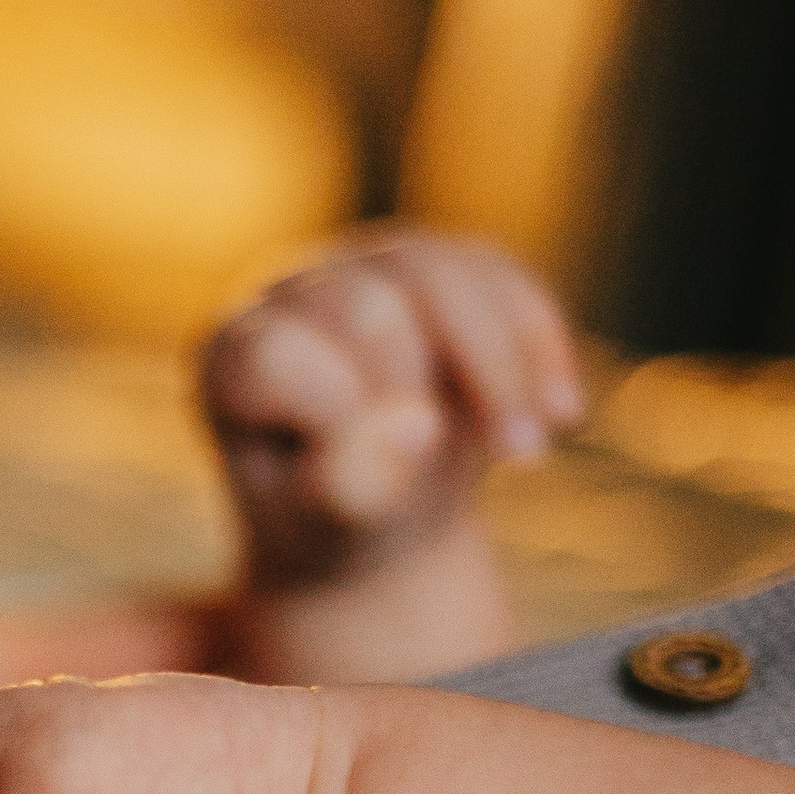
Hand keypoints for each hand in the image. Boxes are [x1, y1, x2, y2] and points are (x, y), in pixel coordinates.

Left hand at [201, 227, 580, 620]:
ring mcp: (364, 266)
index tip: (374, 490)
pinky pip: (496, 271)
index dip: (340, 419)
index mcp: (232, 359)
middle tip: (431, 481)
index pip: (279, 357)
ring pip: (439, 270)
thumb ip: (348, 486)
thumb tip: (412, 424)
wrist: (379, 521)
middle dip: (419, 396)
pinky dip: (537, 342)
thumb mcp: (326, 530)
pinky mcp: (435, 262)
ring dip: (497, 367)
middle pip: (365, 308)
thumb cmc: (333, 528)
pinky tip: (563, 415)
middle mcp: (287, 295)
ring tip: (526, 456)